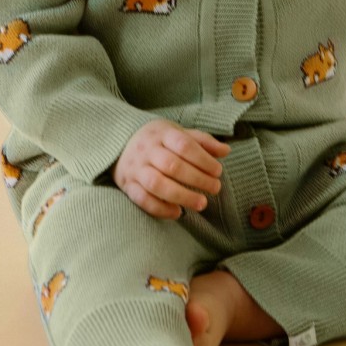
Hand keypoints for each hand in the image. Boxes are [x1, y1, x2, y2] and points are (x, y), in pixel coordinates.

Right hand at [112, 121, 230, 219]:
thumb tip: (226, 151)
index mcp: (161, 133)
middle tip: (215, 188)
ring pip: (157, 184)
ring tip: (202, 204)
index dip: (203, 159)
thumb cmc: (158, 140)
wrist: (120, 143)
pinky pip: (142, 199)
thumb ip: (202, 142)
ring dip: (182, 196)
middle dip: (197, 179)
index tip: (218, 171)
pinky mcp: (127, 185)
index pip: (183, 144)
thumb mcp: (178, 133)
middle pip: (172, 165)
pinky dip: (160, 209)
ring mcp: (135, 168)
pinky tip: (178, 212)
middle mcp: (146, 150)